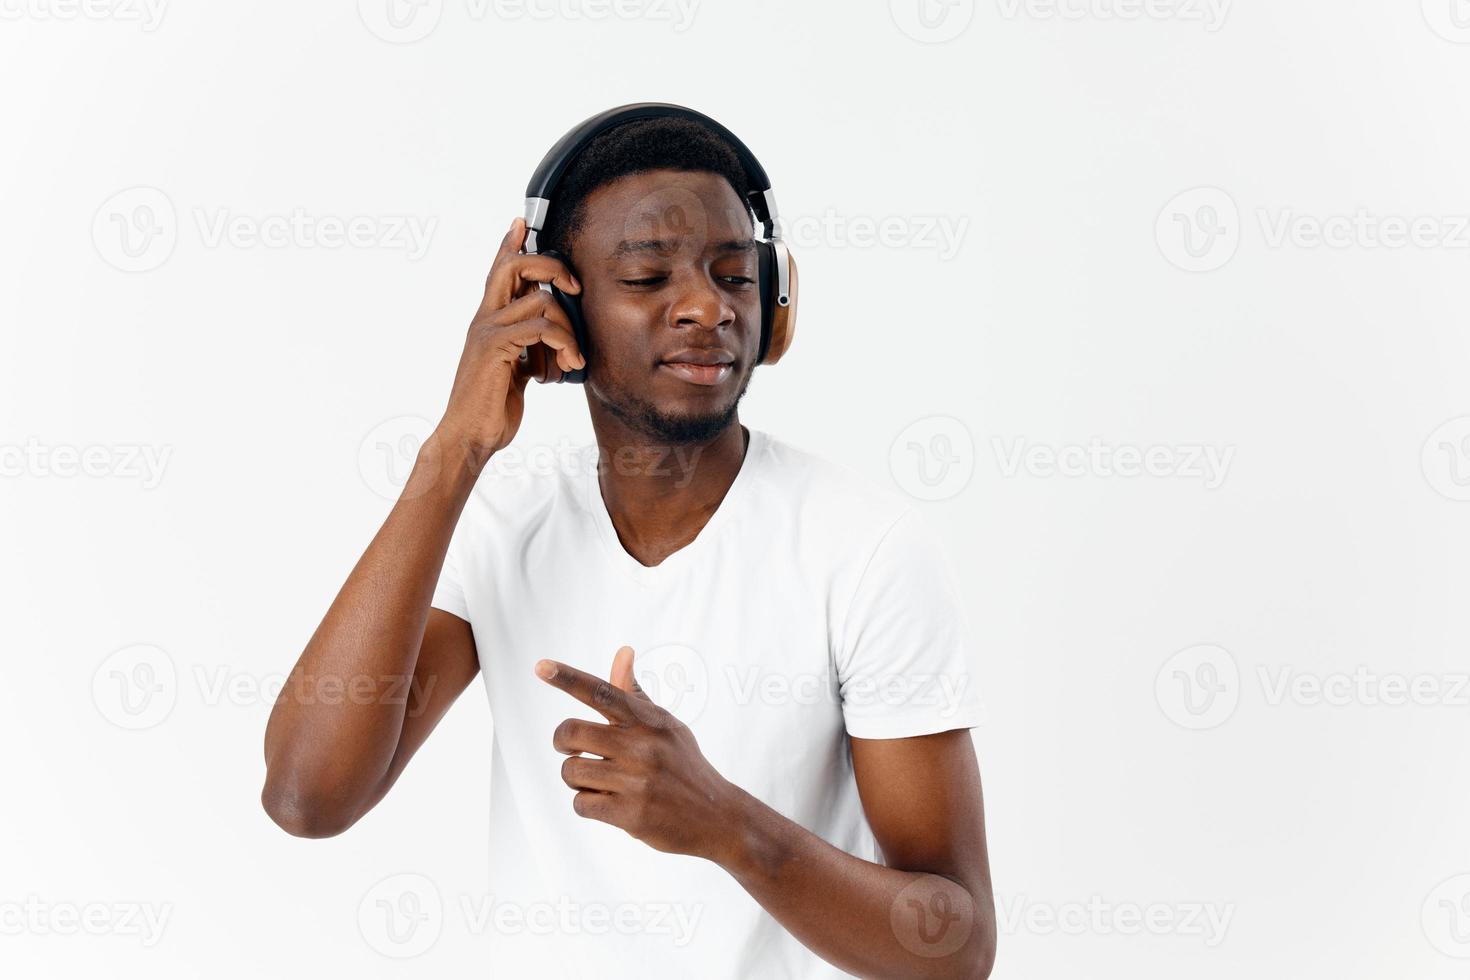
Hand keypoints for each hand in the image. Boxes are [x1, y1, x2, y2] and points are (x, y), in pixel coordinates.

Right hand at [436, 217, 584, 465]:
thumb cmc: (492, 407)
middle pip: (515, 267)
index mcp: (488, 321)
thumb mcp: (515, 370)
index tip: (520, 222)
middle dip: (552, 267)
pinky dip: (564, 344)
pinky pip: (541, 328)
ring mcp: (487, 332)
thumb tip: (550, 339)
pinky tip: (567, 366)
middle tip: (575, 286)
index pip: (498, 271)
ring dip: (569, 330)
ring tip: (573, 360)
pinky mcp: (495, 348)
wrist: (471, 436)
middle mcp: (484, 320)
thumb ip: (527, 348)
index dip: (509, 245)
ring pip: (540, 301)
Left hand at [537, 646, 739, 861]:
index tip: (541, 666)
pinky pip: (580, 804)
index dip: (567, 678)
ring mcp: (636, 780)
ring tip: (604, 783)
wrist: (717, 816)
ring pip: (570, 771)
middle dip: (563, 744)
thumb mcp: (665, 726)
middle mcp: (642, 745)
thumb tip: (623, 651)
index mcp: (647, 720)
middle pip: (568, 732)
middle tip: (577, 751)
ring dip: (578, 779)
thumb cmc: (683, 765)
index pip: (601, 691)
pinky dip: (588, 805)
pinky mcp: (630, 813)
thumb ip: (635, 695)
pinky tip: (611, 804)